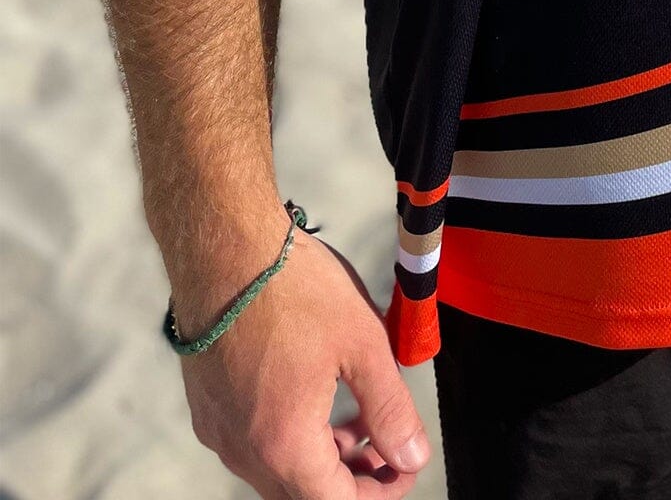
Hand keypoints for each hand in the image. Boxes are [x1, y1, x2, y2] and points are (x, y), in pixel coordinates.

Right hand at [179, 228, 430, 496]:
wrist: (222, 248)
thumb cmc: (293, 289)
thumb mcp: (361, 345)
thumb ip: (390, 408)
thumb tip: (411, 455)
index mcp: (283, 445)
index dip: (378, 493)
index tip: (406, 467)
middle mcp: (242, 450)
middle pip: (302, 493)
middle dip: (351, 480)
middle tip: (389, 449)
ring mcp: (219, 429)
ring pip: (276, 470)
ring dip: (321, 457)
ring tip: (360, 422)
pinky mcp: (207, 404)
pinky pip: (253, 442)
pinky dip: (290, 436)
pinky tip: (316, 398)